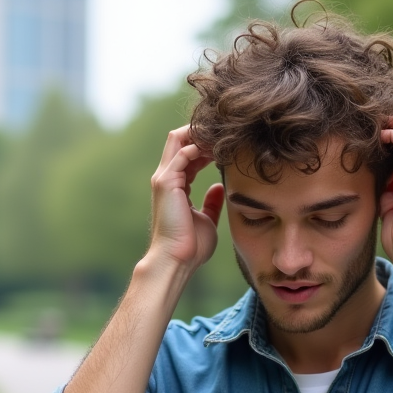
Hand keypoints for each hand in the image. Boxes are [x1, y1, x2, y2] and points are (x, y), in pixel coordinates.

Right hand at [148, 125, 224, 270]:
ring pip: (178, 140)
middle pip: (179, 139)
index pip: (187, 152)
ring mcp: (164, 178)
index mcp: (174, 185)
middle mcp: (166, 177)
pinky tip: (217, 149)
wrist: (177, 260)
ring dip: (201, 135)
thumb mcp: (207, 220)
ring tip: (223, 135)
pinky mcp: (166, 183)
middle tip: (226, 132)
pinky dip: (198, 146)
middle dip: (202, 132)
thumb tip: (219, 188)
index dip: (206, 144)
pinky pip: (181, 154)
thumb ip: (211, 203)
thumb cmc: (191, 246)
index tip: (228, 144)